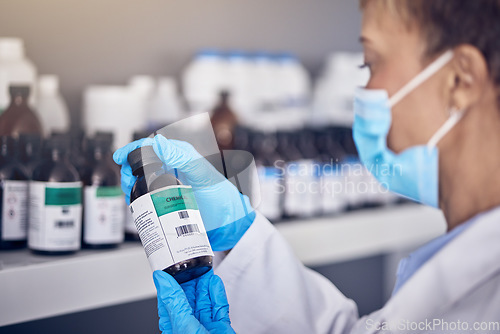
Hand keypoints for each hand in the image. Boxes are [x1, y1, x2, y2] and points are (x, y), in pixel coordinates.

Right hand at [113, 134, 255, 250]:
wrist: (229, 223)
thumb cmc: (221, 196)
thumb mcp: (202, 174)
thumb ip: (181, 157)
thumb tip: (158, 142)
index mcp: (180, 156)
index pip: (151, 147)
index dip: (133, 150)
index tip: (120, 157)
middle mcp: (173, 168)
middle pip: (142, 164)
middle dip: (129, 171)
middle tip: (128, 183)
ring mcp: (170, 185)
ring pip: (142, 181)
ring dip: (132, 186)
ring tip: (132, 195)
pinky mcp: (168, 202)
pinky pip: (148, 198)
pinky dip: (139, 200)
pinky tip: (138, 205)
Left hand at [153, 270, 234, 333]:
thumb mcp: (184, 325)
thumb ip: (175, 302)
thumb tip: (161, 281)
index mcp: (174, 328)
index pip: (168, 301)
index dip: (170, 283)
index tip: (170, 266)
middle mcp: (189, 328)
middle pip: (188, 299)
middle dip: (190, 281)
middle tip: (191, 264)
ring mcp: (206, 329)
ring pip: (204, 302)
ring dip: (204, 285)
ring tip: (204, 269)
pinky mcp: (221, 330)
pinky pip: (219, 309)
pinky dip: (218, 295)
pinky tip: (215, 284)